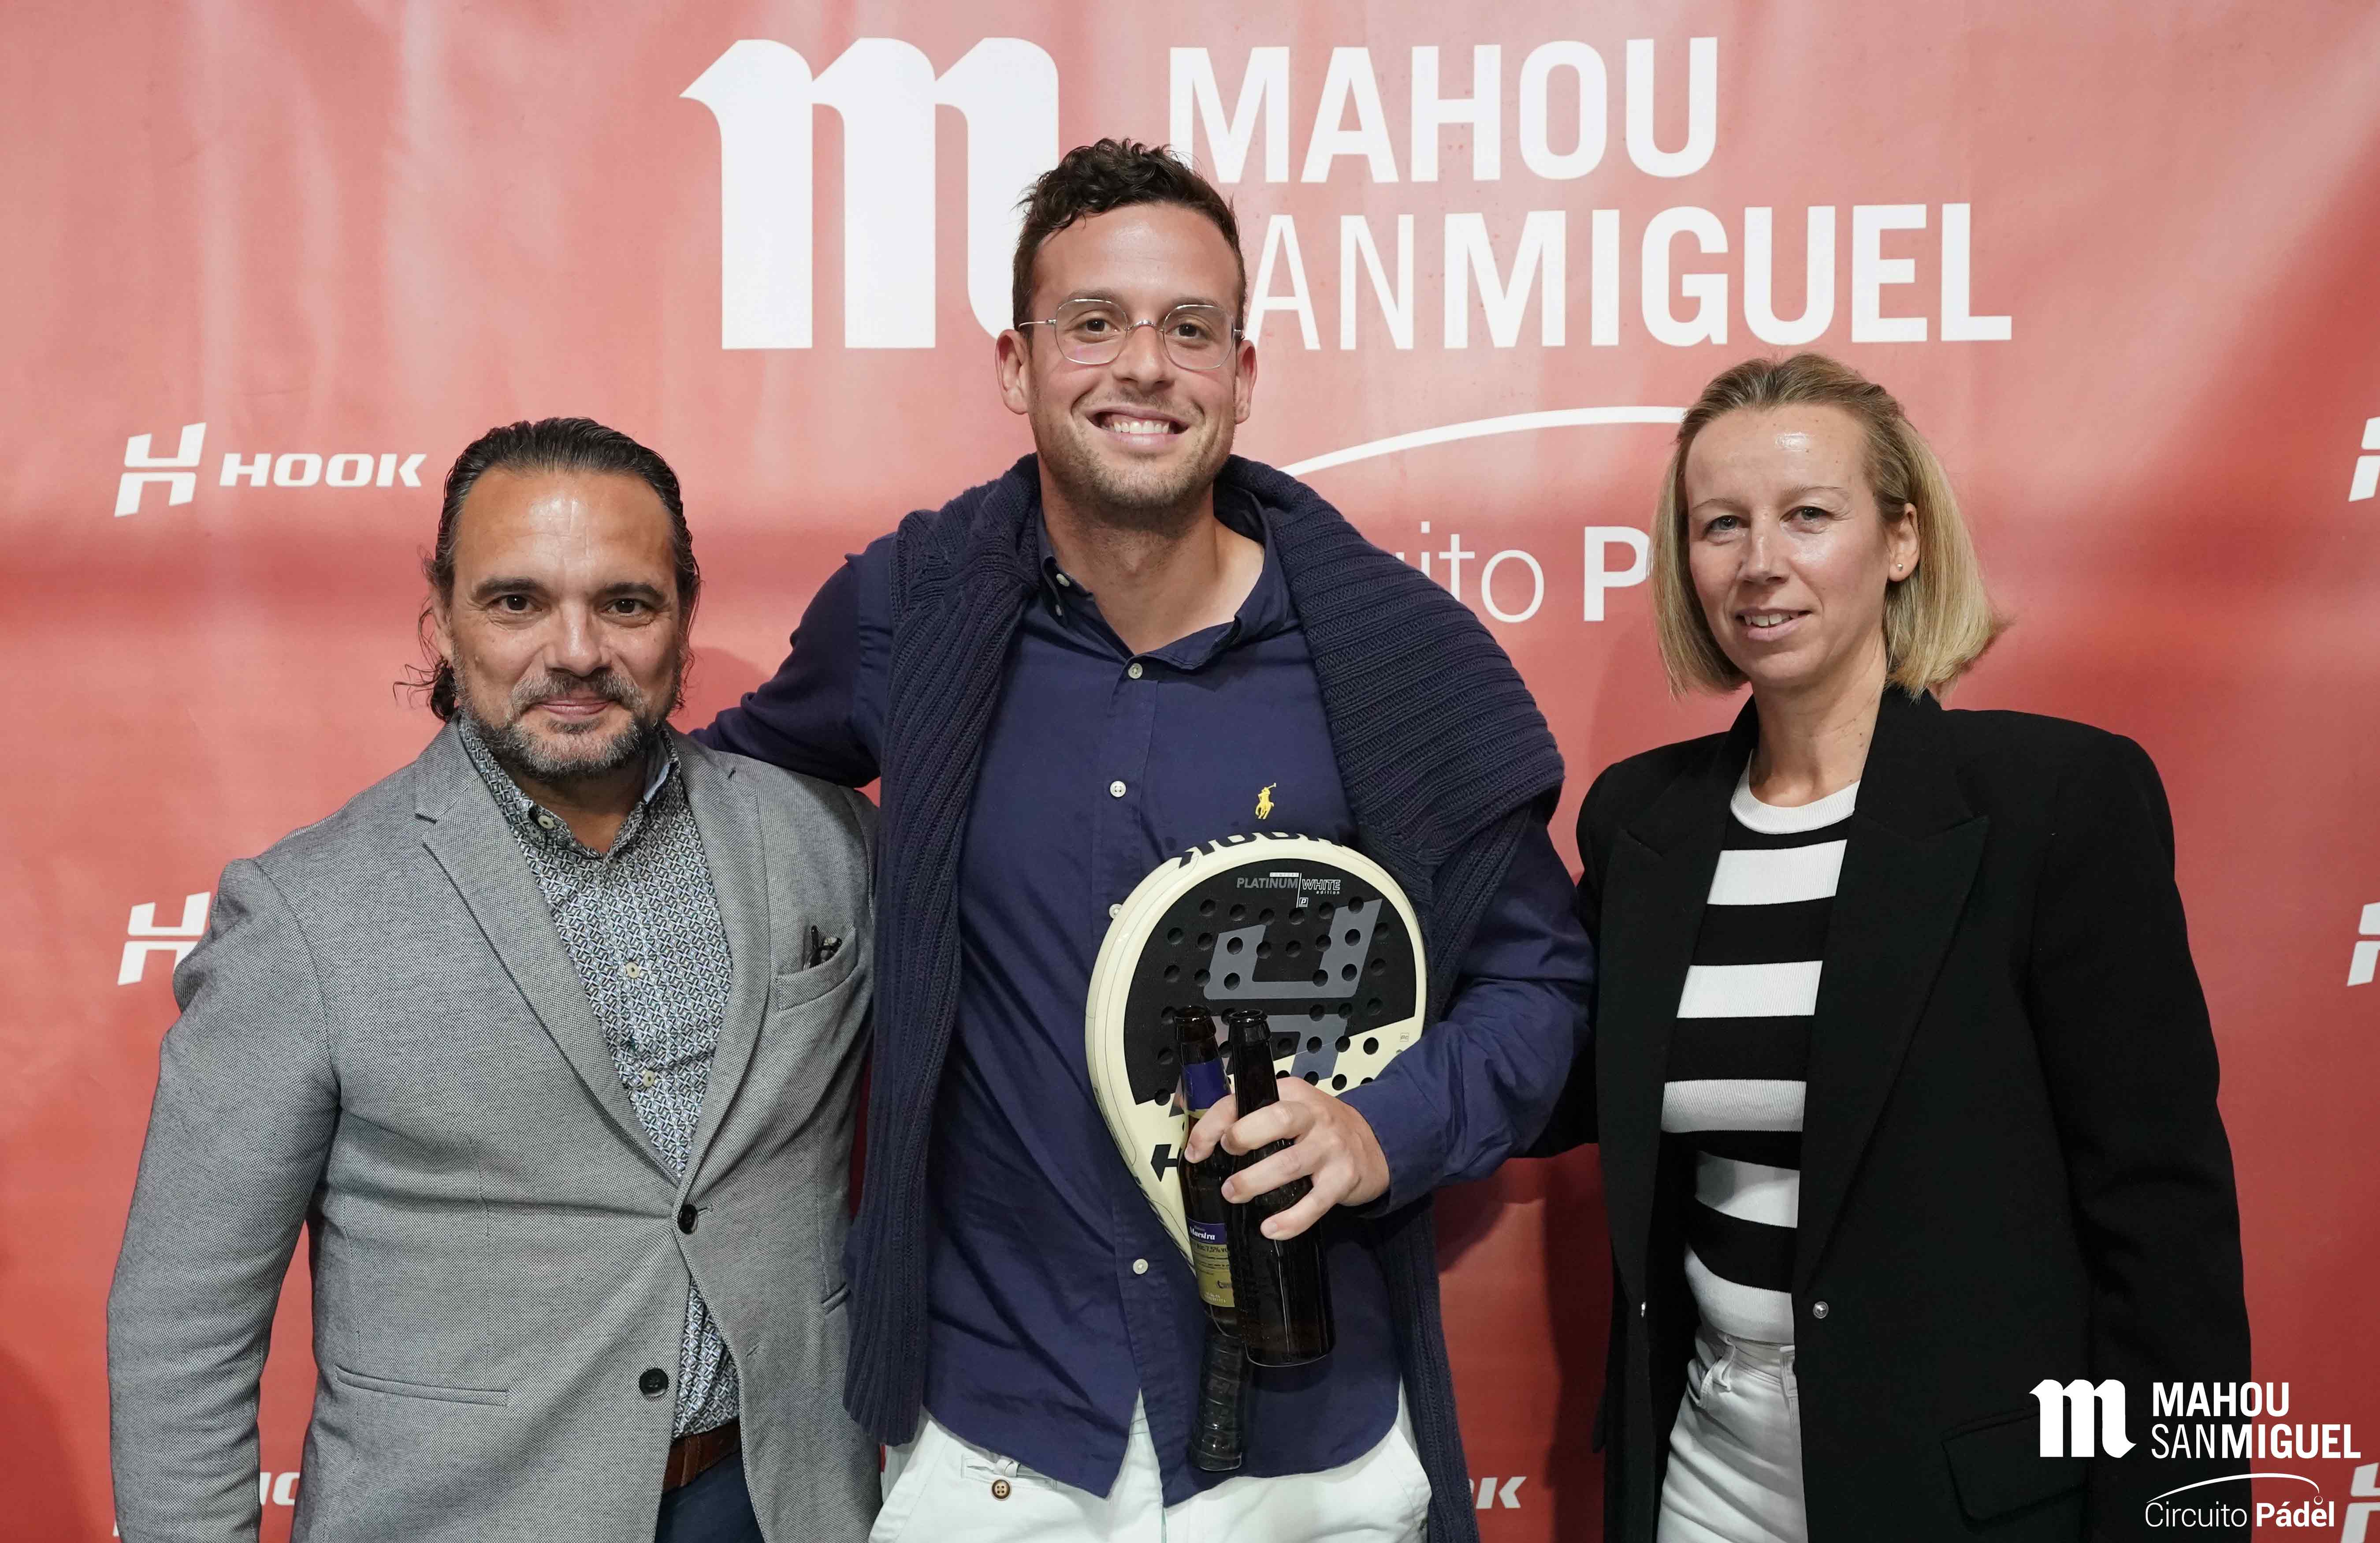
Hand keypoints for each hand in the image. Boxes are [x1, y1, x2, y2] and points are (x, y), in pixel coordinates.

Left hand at [1184, 1080, 1389, 1240]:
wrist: (1374, 1145)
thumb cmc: (1321, 1129)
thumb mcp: (1290, 1107)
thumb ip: (1249, 1113)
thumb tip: (1191, 1119)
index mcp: (1292, 1094)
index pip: (1247, 1099)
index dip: (1216, 1123)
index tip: (1196, 1148)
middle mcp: (1313, 1116)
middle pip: (1278, 1119)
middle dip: (1245, 1136)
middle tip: (1225, 1156)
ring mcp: (1330, 1147)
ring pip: (1291, 1163)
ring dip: (1257, 1181)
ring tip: (1234, 1194)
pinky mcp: (1343, 1178)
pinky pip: (1315, 1203)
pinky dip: (1292, 1219)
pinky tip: (1272, 1228)